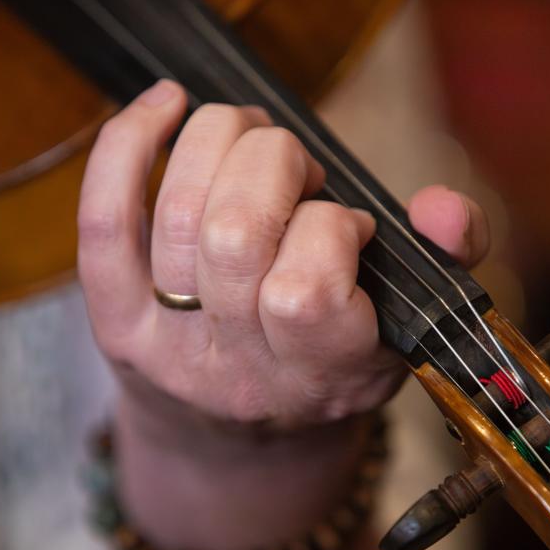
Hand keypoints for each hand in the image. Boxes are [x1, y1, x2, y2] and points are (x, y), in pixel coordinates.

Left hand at [78, 79, 490, 435]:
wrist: (242, 441)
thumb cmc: (331, 364)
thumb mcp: (404, 328)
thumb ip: (445, 261)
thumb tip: (443, 208)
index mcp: (322, 376)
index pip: (306, 291)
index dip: (330, 229)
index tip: (348, 226)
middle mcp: (239, 372)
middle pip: (233, 235)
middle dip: (273, 164)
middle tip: (296, 172)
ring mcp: (169, 349)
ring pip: (177, 214)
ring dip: (219, 143)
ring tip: (248, 144)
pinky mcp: (116, 322)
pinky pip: (105, 222)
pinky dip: (127, 146)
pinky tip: (164, 108)